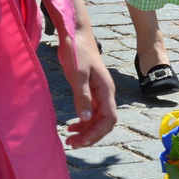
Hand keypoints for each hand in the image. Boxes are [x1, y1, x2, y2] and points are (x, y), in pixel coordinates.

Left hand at [60, 26, 116, 148]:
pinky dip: (82, 122)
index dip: (97, 133)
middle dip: (90, 136)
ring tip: (69, 140)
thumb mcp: (78, 74)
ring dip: (85, 131)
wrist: (75, 34)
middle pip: (103, 123)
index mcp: (106, 90)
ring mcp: (98, 93)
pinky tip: (71, 127)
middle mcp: (105, 94)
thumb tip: (85, 119)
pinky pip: (89, 113)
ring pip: (96, 119)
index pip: (109, 119)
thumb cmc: (78, 51)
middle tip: (72, 144)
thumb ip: (82, 96)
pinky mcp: (89, 91)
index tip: (82, 141)